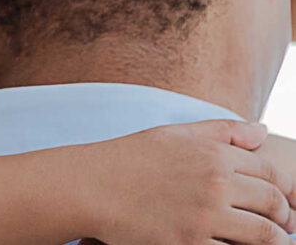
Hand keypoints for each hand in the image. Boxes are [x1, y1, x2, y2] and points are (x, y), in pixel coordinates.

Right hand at [72, 120, 295, 244]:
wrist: (89, 187)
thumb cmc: (129, 158)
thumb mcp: (176, 134)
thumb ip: (223, 132)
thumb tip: (263, 131)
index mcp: (215, 154)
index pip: (272, 173)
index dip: (288, 190)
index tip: (289, 204)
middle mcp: (215, 183)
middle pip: (272, 204)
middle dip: (285, 219)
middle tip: (286, 228)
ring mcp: (203, 217)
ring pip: (262, 235)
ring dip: (275, 242)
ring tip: (275, 244)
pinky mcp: (188, 244)